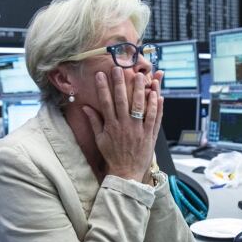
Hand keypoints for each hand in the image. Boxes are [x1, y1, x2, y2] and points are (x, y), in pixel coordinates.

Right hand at [82, 67, 163, 182]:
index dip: (103, 87)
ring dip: (140, 90)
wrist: (126, 173)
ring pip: (140, 106)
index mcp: (111, 126)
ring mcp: (138, 129)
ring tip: (140, 76)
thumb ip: (94, 122)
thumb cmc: (112, 156)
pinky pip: (154, 118)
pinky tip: (156, 94)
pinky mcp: (149, 135)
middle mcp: (124, 126)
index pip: (105, 102)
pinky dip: (156, 106)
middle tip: (119, 68)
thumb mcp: (100, 140)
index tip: (100, 74)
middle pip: (122, 100)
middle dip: (120, 83)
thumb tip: (85, 107)